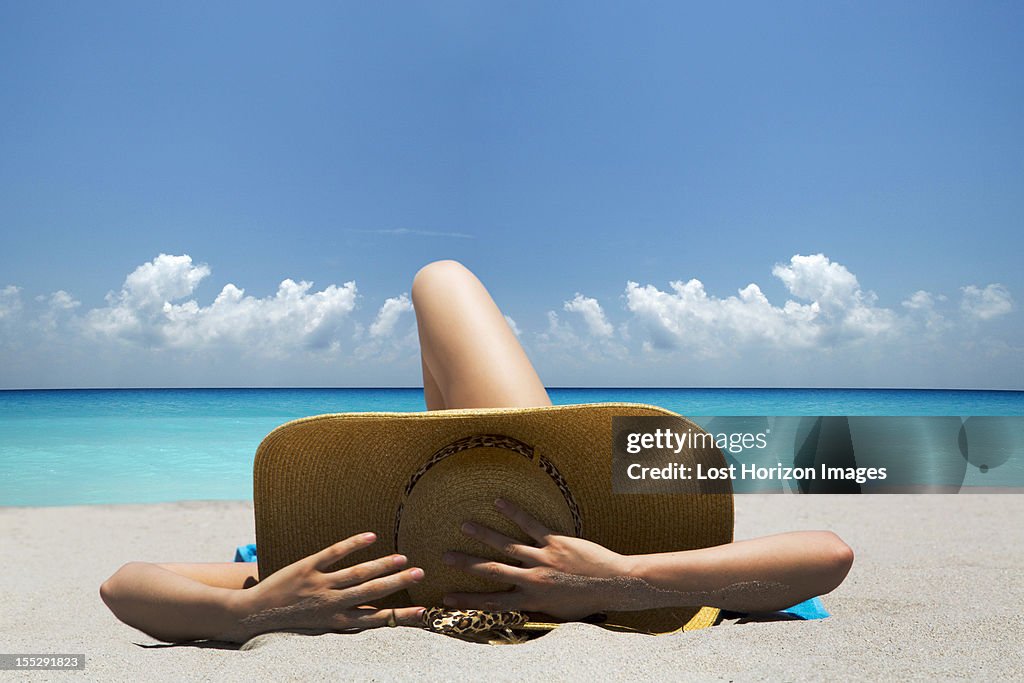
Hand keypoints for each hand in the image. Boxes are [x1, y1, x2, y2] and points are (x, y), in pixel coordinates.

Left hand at [234, 532, 425, 638]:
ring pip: (357, 574)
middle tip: (419, 574)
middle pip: (372, 592)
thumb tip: (374, 612)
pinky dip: (353, 544)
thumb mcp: (321, 626)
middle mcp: (332, 604)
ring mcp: (320, 585)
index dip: (400, 616)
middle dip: (398, 584)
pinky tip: (371, 537)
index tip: (424, 612)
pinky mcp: (307, 567)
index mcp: (337, 621)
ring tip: (403, 558)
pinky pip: (334, 553)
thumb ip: (346, 618)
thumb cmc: (292, 620)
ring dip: (382, 565)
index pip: (376, 619)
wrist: (255, 614)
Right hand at [441, 499, 636, 620]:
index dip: (468, 600)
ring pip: (506, 545)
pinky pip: (530, 524)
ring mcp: (542, 559)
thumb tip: (517, 609)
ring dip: (483, 534)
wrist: (614, 585)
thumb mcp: (557, 613)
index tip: (447, 597)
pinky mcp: (554, 541)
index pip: (492, 602)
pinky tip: (499, 502)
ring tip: (465, 524)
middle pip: (491, 570)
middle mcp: (532, 580)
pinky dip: (514, 512)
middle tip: (444, 556)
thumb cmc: (587, 601)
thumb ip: (535, 609)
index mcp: (531, 600)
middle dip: (466, 563)